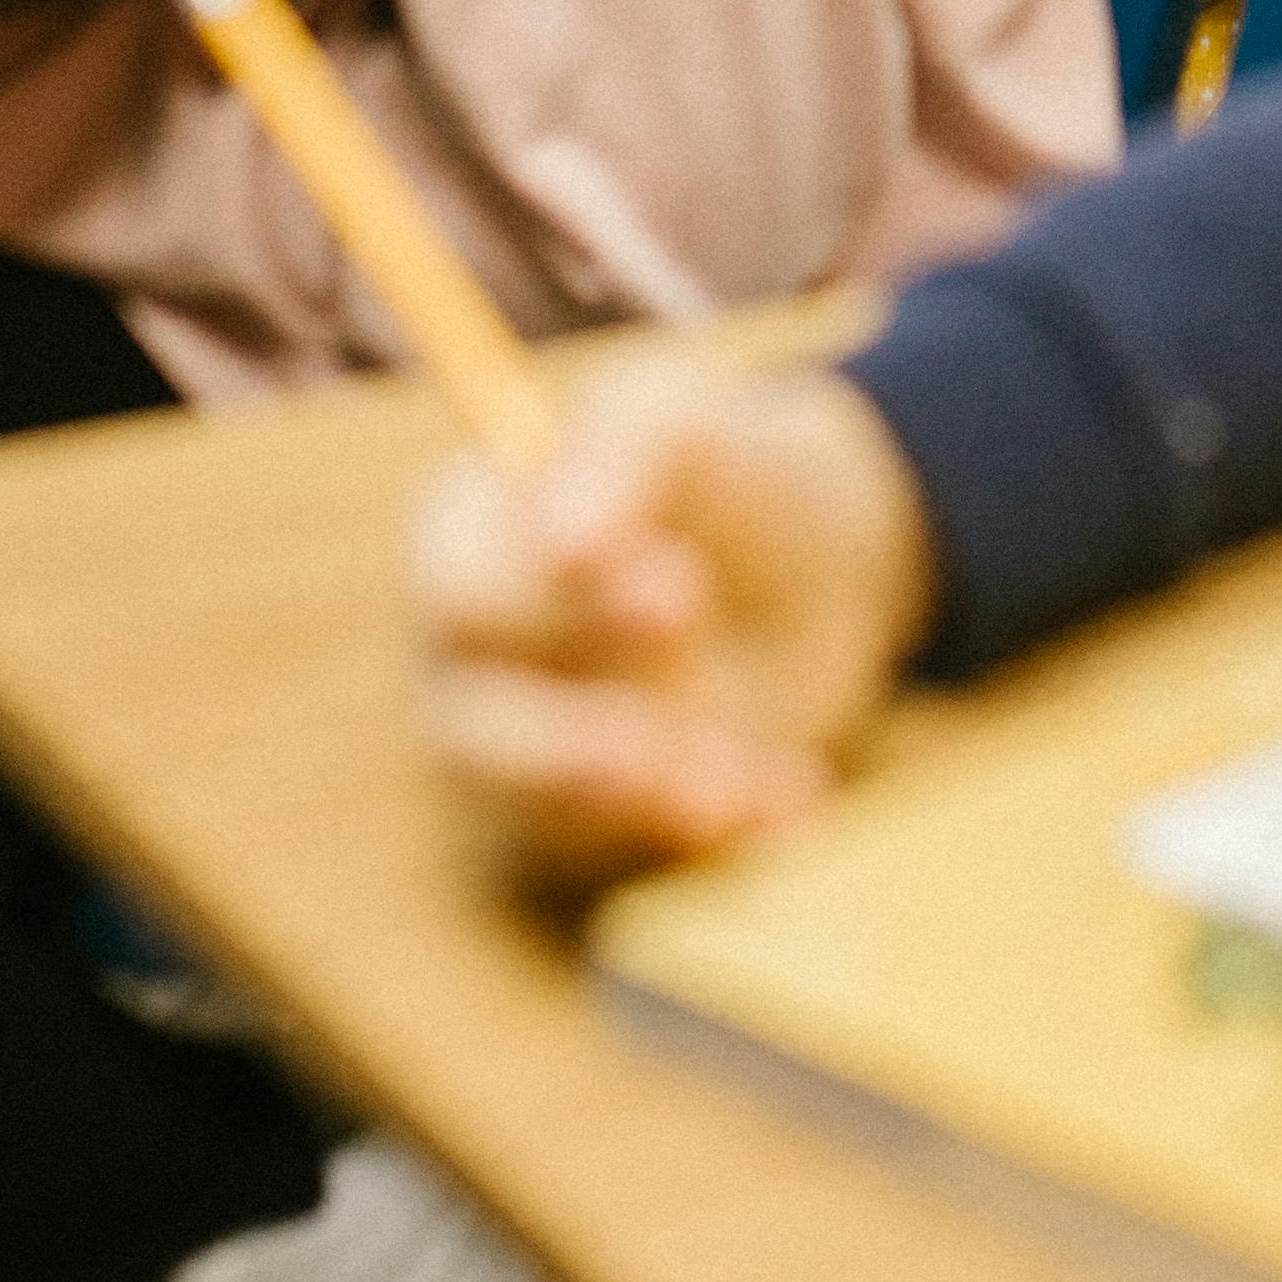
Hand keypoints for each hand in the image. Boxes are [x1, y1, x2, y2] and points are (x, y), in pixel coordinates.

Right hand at [413, 366, 940, 882]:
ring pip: (555, 817)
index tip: (674, 588)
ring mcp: (537, 757)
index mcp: (465, 542)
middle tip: (715, 708)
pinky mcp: (611, 824)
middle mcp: (478, 664)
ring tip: (747, 780)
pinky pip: (646, 859)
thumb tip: (564, 537)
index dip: (553, 608)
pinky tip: (796, 798)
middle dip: (589, 734)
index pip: (461, 598)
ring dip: (655, 800)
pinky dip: (726, 833)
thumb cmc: (718, 470)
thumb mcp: (680, 422)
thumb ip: (621, 458)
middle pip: (476, 737)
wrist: (819, 561)